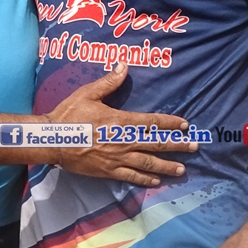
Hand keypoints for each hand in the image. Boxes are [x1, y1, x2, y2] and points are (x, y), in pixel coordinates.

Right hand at [47, 63, 194, 186]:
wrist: (52, 140)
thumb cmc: (69, 115)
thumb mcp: (88, 94)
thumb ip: (109, 82)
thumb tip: (124, 66)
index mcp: (120, 120)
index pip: (152, 122)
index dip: (170, 123)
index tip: (185, 125)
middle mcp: (123, 141)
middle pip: (156, 144)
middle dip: (177, 145)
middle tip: (195, 147)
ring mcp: (117, 158)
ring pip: (147, 163)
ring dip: (167, 166)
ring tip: (182, 169)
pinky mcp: (108, 171)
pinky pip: (131, 176)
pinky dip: (145, 179)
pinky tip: (156, 181)